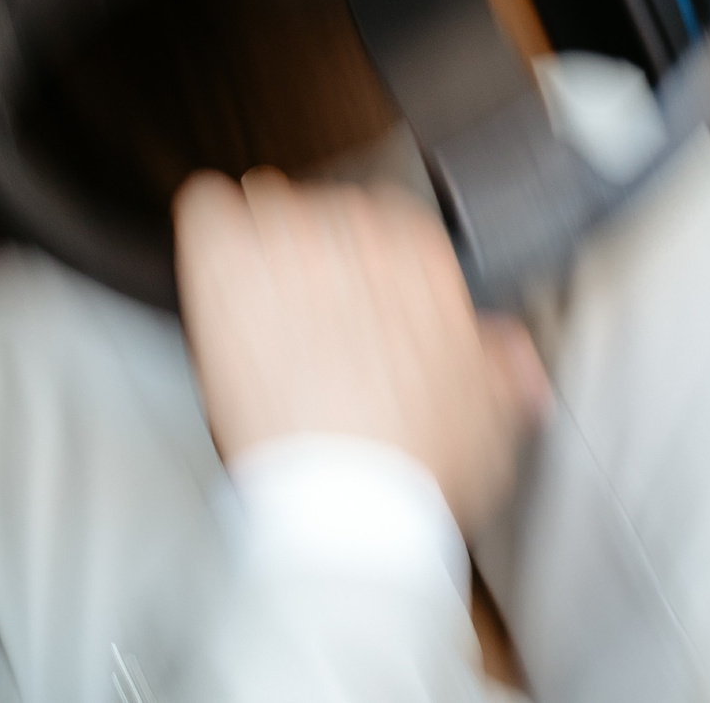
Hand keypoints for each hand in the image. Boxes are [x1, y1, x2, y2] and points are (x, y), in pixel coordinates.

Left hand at [175, 168, 549, 531]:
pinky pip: (207, 208)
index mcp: (423, 256)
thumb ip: (500, 361)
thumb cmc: (415, 467)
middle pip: (326, 213)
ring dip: (260, 245)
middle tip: (309, 321)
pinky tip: (217, 265)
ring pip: (265, 205)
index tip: (360, 309)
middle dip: (315, 261)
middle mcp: (360, 236)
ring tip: (260, 302)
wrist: (349, 505)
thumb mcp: (491, 414)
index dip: (370, 272)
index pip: (386, 222)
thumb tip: (503, 348)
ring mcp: (290, 247)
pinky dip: (208, 230)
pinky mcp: (229, 268)